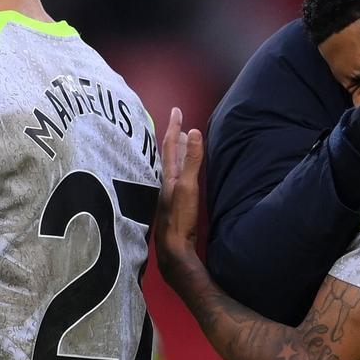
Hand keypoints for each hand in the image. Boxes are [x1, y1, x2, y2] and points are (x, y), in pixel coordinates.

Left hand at [155, 107, 204, 278]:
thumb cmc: (180, 218)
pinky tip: (182, 175)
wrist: (174, 250)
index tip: (177, 110)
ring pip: (171, 166)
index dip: (174, 126)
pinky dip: (180, 168)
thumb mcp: (188, 186)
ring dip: (177, 152)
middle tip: (179, 123)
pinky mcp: (174, 205)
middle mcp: (166, 183)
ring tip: (182, 143)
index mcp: (169, 175)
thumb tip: (194, 131)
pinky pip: (176, 178)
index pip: (171, 144)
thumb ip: (191, 160)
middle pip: (169, 154)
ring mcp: (169, 194)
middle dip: (175, 137)